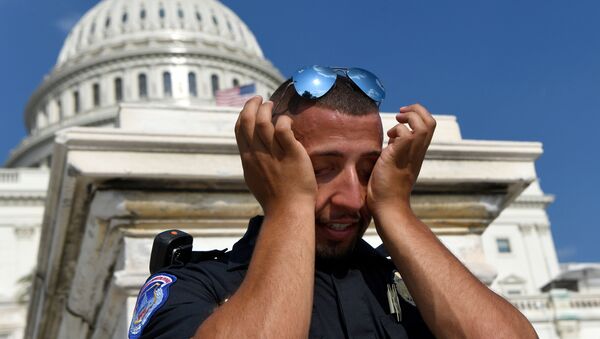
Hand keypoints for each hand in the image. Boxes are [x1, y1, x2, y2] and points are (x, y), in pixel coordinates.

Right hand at [235, 96, 316, 213]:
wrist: (287, 211)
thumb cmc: (274, 199)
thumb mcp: (255, 179)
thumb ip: (253, 163)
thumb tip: (253, 152)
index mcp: (248, 159)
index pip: (240, 129)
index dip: (244, 114)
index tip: (251, 107)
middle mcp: (257, 154)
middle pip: (248, 121)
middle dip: (252, 105)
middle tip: (261, 99)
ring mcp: (273, 154)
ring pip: (263, 123)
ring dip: (266, 109)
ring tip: (272, 105)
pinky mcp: (291, 154)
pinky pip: (283, 130)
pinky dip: (284, 121)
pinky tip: (288, 121)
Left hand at [367, 103, 435, 214]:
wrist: (388, 206)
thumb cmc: (387, 190)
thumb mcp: (394, 164)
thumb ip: (396, 151)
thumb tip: (390, 140)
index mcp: (418, 153)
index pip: (429, 127)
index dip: (418, 115)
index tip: (402, 117)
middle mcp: (418, 152)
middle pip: (431, 122)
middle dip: (417, 110)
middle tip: (401, 113)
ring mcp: (411, 154)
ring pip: (423, 125)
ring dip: (409, 117)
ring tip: (396, 122)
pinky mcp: (399, 156)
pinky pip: (405, 134)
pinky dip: (397, 130)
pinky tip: (388, 140)